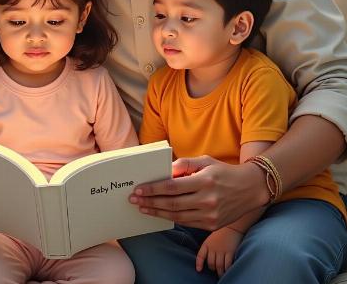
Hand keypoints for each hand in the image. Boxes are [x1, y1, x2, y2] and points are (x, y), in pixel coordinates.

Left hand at [129, 155, 267, 229]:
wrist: (251, 189)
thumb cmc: (224, 172)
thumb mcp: (205, 161)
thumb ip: (184, 165)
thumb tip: (165, 171)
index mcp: (204, 181)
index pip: (172, 187)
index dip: (153, 189)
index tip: (139, 189)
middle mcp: (207, 200)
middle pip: (172, 204)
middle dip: (150, 202)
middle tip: (134, 200)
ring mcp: (210, 215)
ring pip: (177, 216)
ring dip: (157, 212)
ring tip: (143, 208)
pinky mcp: (212, 225)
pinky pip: (187, 223)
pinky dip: (171, 218)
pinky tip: (160, 213)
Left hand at [196, 227, 243, 276]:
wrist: (232, 226)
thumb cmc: (221, 232)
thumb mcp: (211, 238)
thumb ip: (208, 247)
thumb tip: (207, 257)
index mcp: (207, 243)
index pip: (200, 255)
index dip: (199, 263)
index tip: (198, 270)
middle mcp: (213, 248)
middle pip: (211, 263)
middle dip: (212, 268)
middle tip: (215, 270)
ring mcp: (222, 250)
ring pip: (219, 266)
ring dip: (220, 272)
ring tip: (221, 274)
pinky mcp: (230, 252)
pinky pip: (227, 265)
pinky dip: (227, 270)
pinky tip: (228, 271)